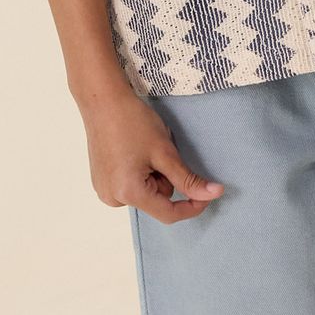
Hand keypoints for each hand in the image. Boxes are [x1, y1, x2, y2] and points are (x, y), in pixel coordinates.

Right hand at [79, 83, 224, 222]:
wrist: (103, 101)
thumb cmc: (132, 122)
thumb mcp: (165, 152)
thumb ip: (188, 179)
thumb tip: (213, 194)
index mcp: (129, 193)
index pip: (168, 214)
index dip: (193, 206)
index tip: (209, 193)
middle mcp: (113, 198)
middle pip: (157, 200)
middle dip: (166, 178)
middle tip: (159, 151)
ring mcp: (104, 190)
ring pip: (146, 193)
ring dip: (153, 175)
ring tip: (143, 148)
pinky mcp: (101, 182)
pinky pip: (131, 186)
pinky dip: (139, 173)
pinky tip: (133, 151)